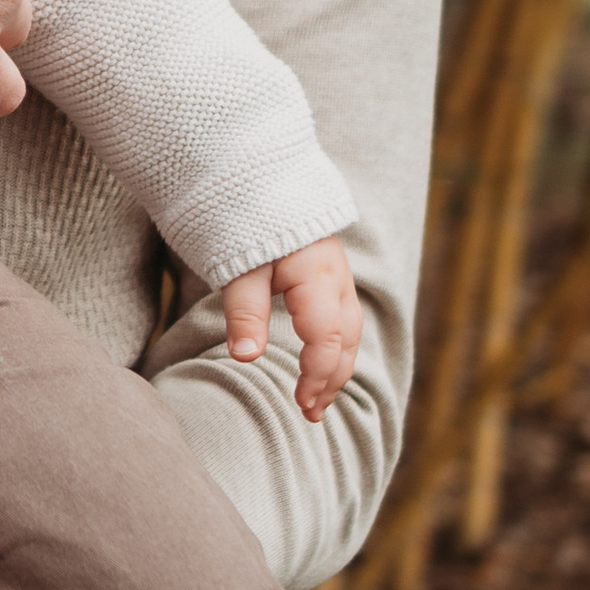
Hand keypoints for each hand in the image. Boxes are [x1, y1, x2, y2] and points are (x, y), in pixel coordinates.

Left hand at [218, 235, 362, 424]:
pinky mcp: (332, 276)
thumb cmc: (247, 220)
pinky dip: (337, 349)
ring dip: (337, 369)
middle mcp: (337, 278)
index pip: (326, 337)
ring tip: (318, 404)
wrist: (262, 174)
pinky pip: (345, 320)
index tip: (300, 403)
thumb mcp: (240, 265)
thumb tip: (245, 357)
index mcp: (317, 276)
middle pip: (345, 340)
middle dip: (330, 380)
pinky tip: (322, 369)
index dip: (316, 374)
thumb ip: (244, 310)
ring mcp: (339, 276)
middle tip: (310, 415)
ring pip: (350, 332)